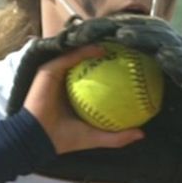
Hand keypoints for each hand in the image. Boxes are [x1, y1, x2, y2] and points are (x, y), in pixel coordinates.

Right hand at [23, 46, 144, 154]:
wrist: (39, 139)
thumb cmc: (65, 139)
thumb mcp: (96, 137)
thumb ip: (117, 137)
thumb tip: (142, 134)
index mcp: (75, 95)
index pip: (95, 78)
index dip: (111, 72)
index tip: (129, 68)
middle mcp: (66, 82)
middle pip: (87, 64)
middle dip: (105, 56)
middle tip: (125, 52)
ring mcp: (57, 74)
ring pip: (78, 56)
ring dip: (95, 48)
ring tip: (115, 44)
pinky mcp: (48, 70)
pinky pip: (69, 57)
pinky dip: (84, 52)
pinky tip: (101, 50)